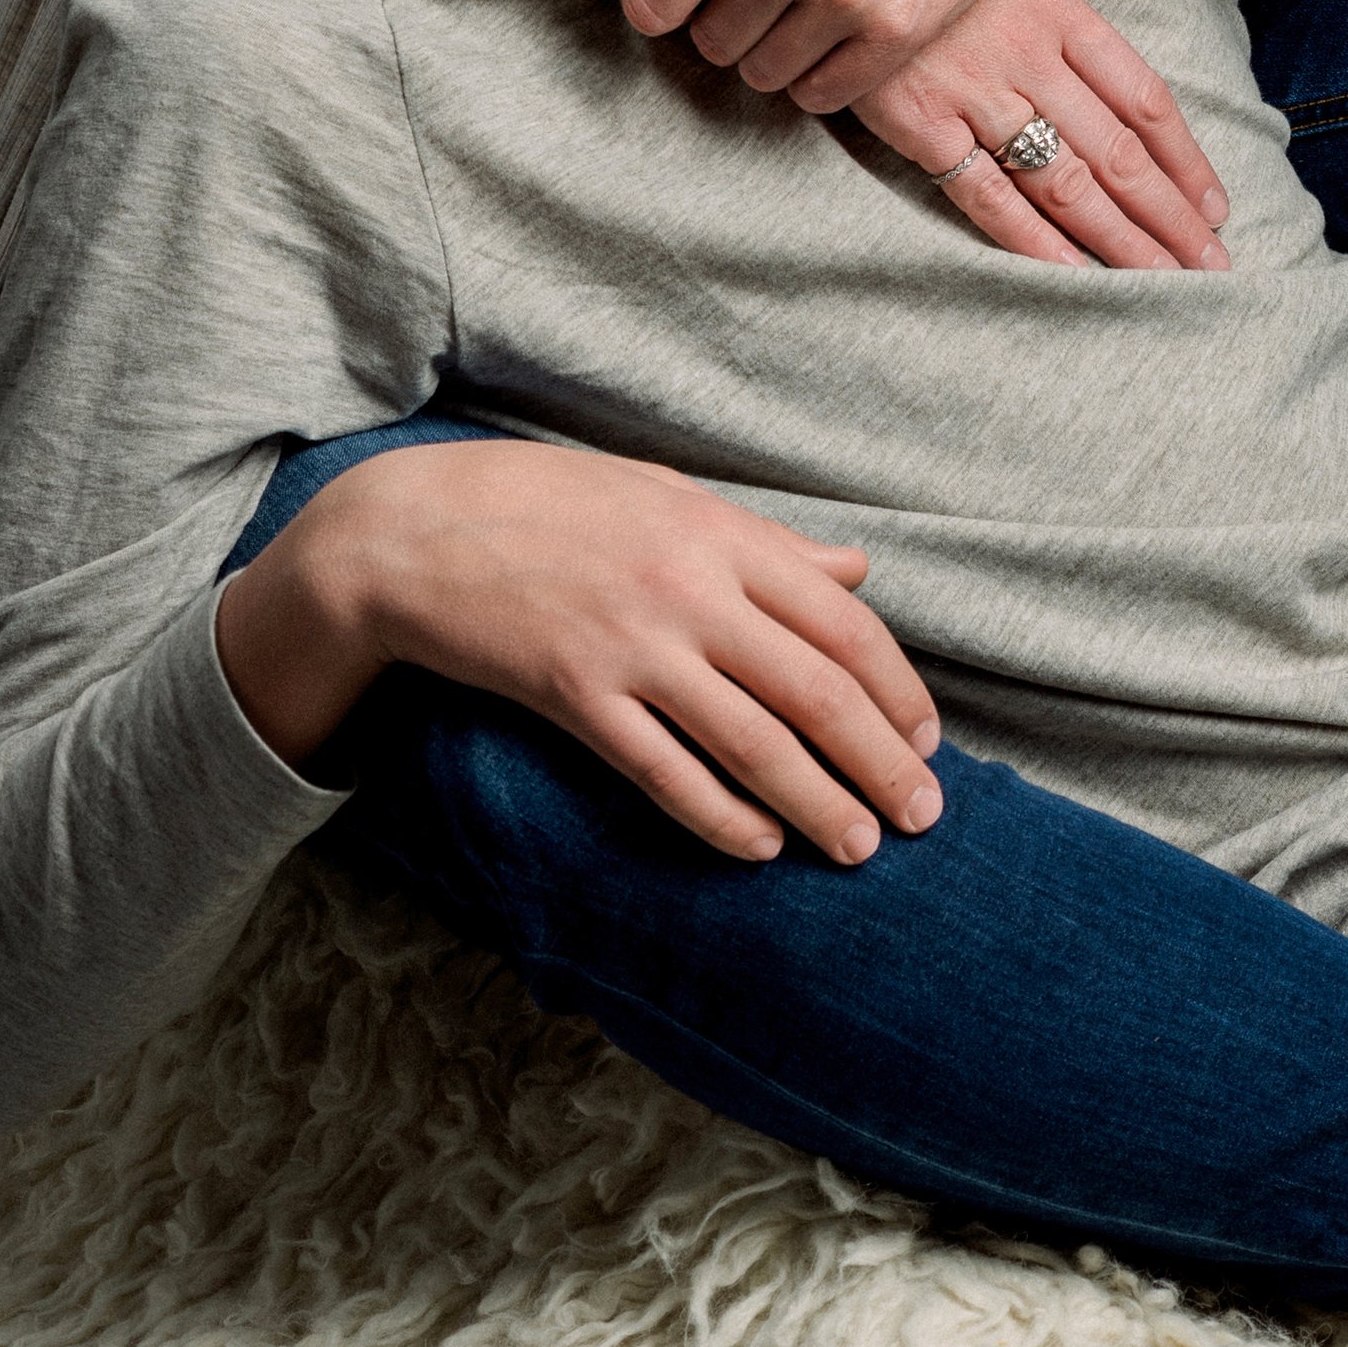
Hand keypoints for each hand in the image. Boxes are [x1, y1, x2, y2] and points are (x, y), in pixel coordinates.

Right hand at [215, 437, 941, 865]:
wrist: (419, 526)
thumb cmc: (551, 504)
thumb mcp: (668, 497)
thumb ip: (768, 543)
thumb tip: (857, 569)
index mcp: (720, 535)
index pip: (842, 624)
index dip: (896, 691)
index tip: (927, 742)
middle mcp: (689, 588)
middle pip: (815, 692)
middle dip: (879, 762)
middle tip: (923, 817)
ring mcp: (632, 645)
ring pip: (753, 743)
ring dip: (817, 804)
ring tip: (859, 849)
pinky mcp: (575, 695)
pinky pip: (664, 772)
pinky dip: (720, 817)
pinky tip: (759, 847)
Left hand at [599, 0, 1107, 105]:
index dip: (654, 1)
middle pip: (709, 42)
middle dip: (715, 21)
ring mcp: (848, 1)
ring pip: (762, 74)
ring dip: (765, 52)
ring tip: (787, 13)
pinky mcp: (899, 33)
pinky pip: (824, 95)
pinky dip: (816, 77)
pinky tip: (827, 37)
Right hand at [853, 0, 1232, 271]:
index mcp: (1060, 11)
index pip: (1142, 98)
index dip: (1185, 157)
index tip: (1214, 203)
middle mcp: (1029, 59)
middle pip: (1117, 152)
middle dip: (1169, 217)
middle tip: (1214, 269)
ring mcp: (975, 95)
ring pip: (1065, 182)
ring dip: (1120, 240)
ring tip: (1164, 286)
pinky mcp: (919, 124)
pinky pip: (985, 194)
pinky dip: (1031, 241)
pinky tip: (1071, 275)